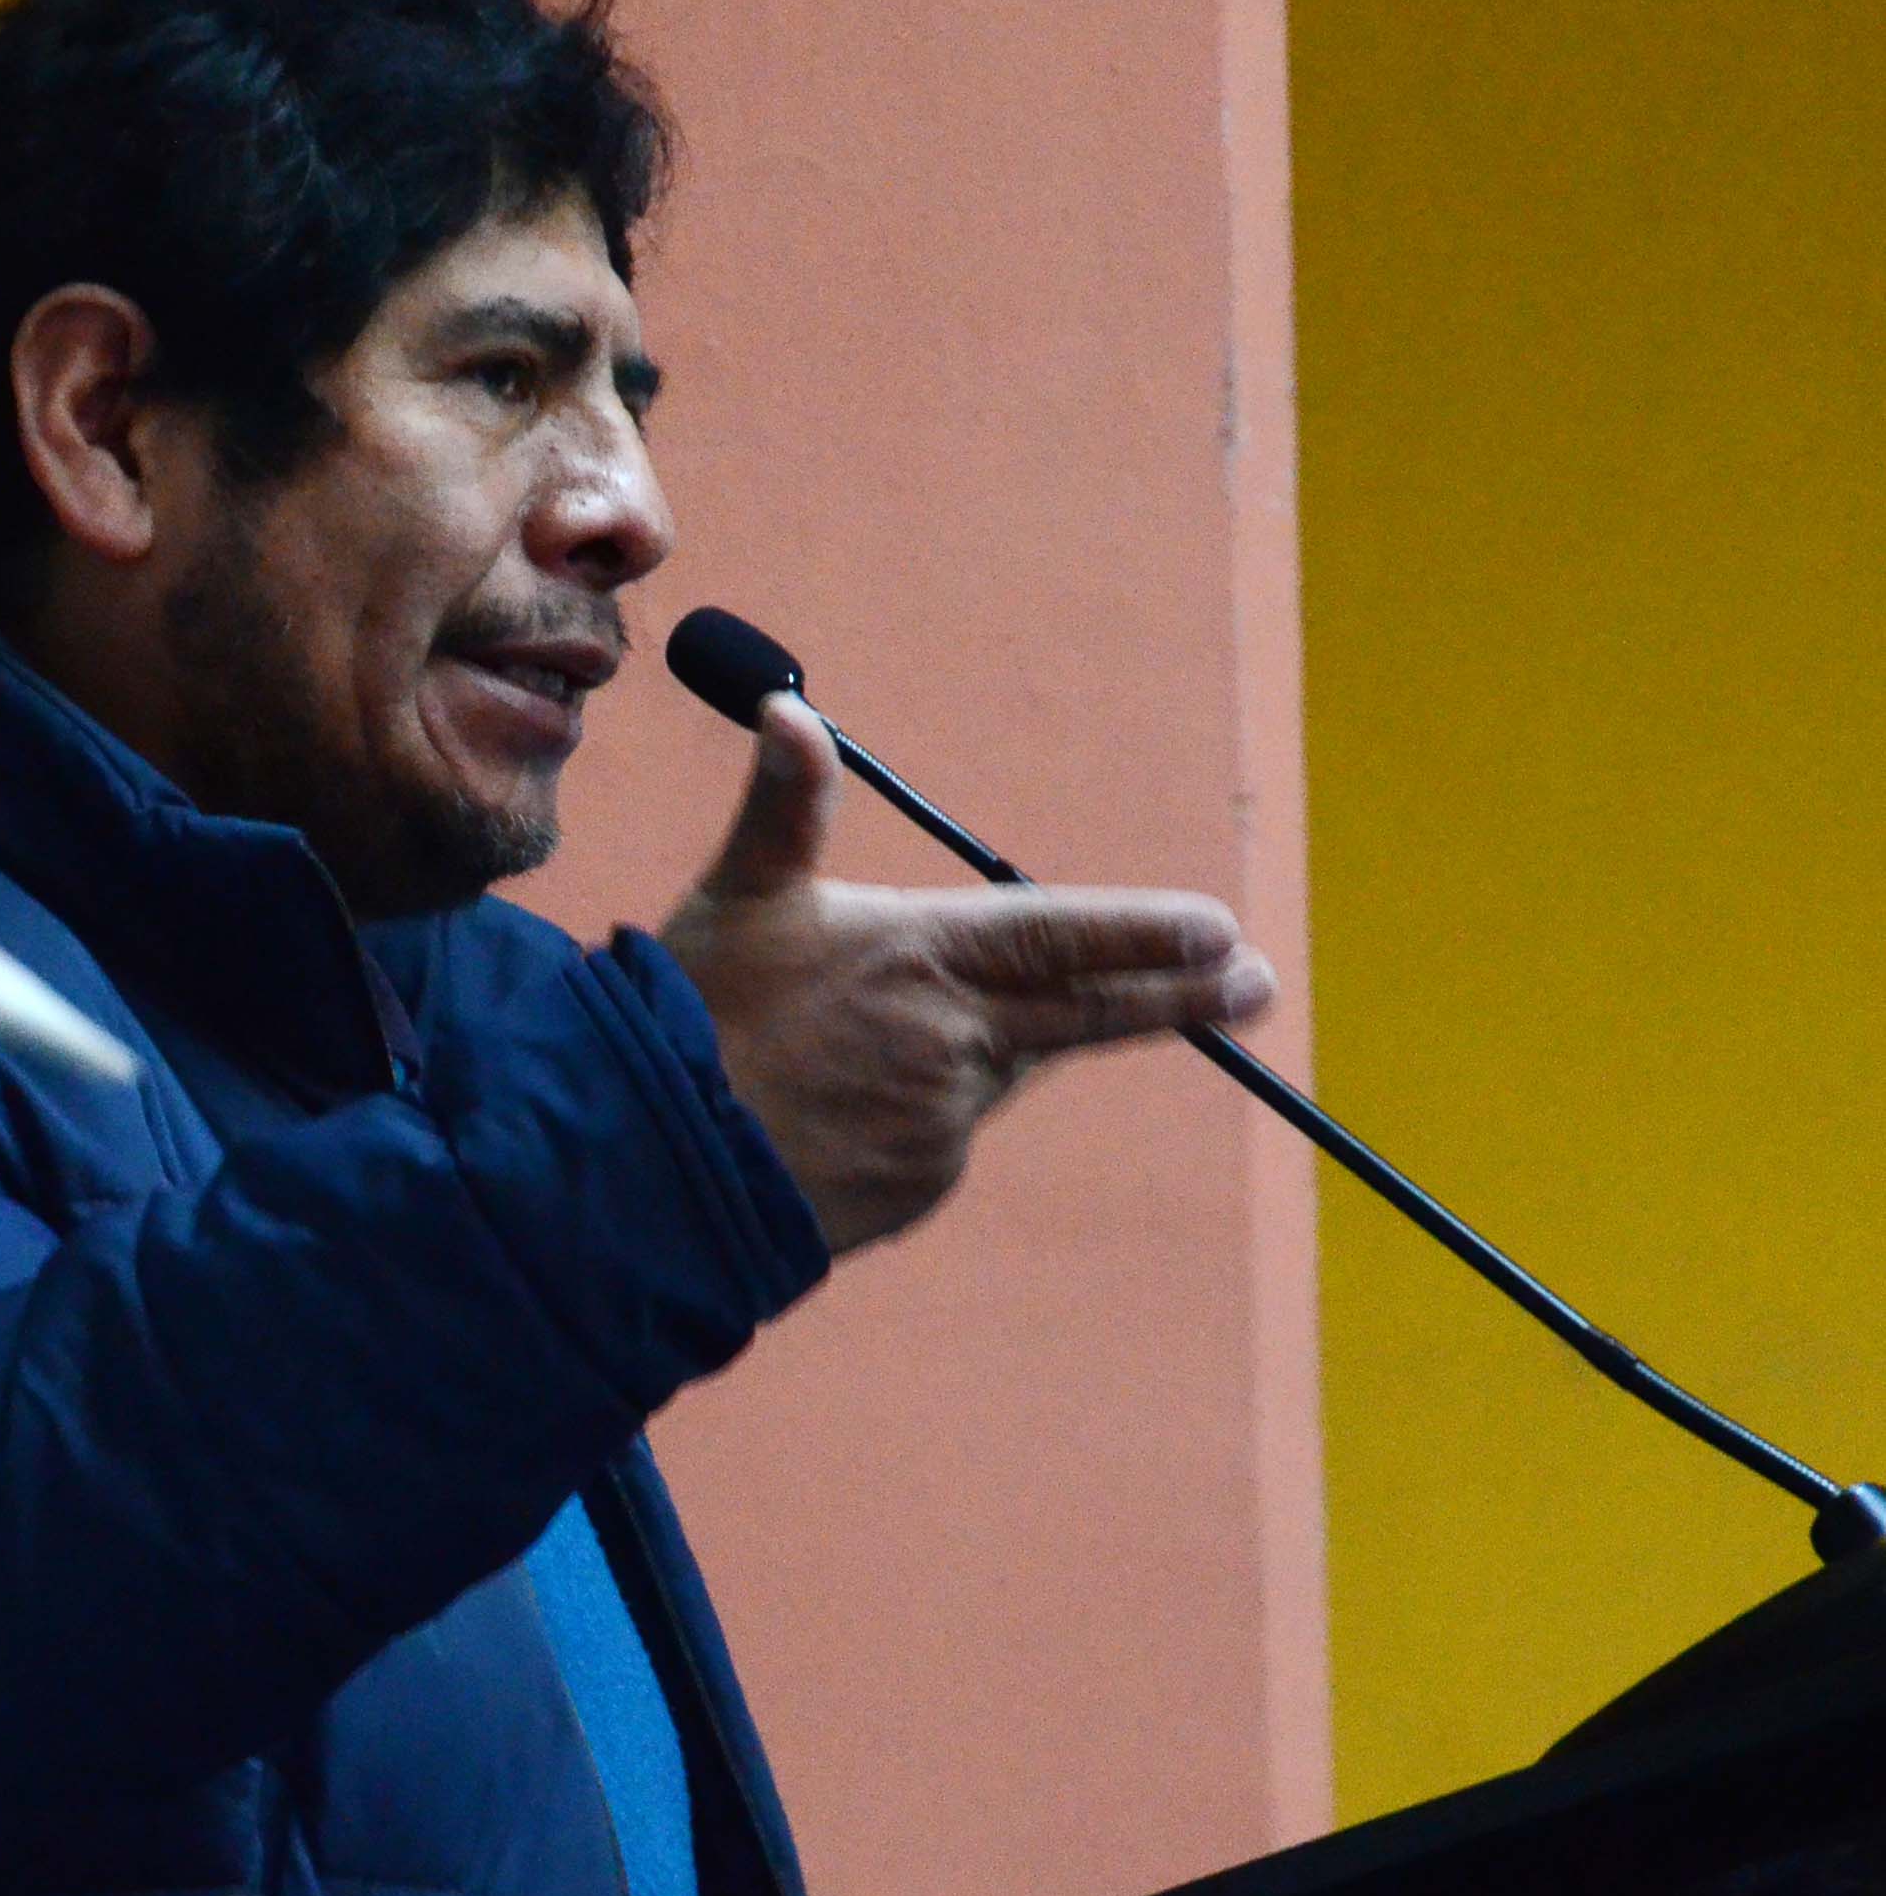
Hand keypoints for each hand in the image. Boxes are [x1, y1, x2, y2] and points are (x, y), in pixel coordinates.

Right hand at [659, 699, 1274, 1253]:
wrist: (638, 1166)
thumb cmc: (683, 1016)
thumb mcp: (737, 897)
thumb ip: (785, 806)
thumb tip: (791, 709)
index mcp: (922, 954)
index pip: (1061, 936)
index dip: (1147, 933)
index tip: (1224, 933)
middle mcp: (953, 1039)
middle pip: (1087, 1013)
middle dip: (1180, 996)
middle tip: (1255, 985)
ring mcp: (942, 1121)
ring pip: (990, 1074)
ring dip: (964, 1056)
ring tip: (859, 1055)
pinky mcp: (919, 1186)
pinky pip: (936, 1140)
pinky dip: (908, 1119)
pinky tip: (832, 1114)